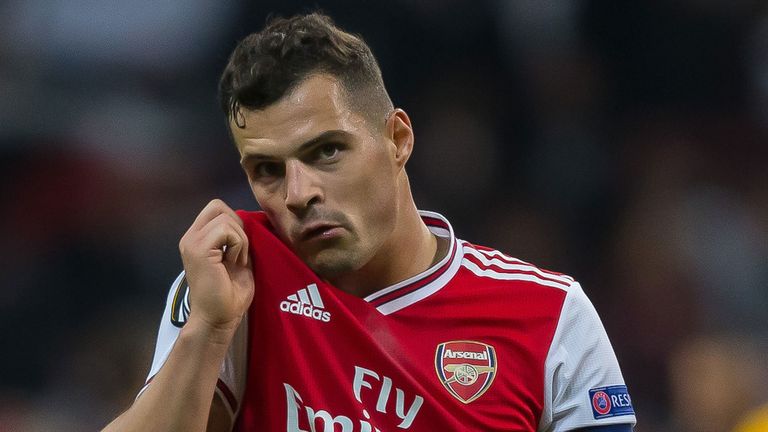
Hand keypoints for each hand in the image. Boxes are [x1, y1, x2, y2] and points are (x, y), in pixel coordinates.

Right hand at [178, 199, 253, 334]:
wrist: (219, 318)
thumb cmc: (230, 295)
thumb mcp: (238, 258)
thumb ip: (238, 238)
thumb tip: (250, 220)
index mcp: (197, 238)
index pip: (216, 208)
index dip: (234, 221)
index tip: (240, 247)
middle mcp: (190, 237)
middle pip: (218, 206)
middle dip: (237, 225)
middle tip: (239, 252)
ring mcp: (192, 242)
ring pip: (226, 218)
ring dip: (240, 239)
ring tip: (236, 261)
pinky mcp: (199, 249)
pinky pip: (227, 230)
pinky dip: (238, 245)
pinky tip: (234, 263)